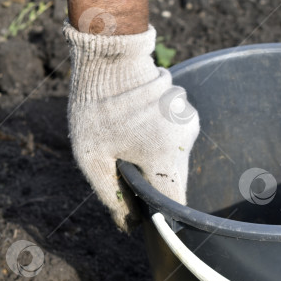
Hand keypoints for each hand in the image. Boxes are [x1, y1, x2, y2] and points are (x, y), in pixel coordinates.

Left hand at [65, 22, 199, 230]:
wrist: (109, 55)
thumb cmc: (96, 107)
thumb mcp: (92, 157)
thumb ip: (110, 194)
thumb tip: (127, 225)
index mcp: (164, 155)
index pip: (175, 202)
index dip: (161, 216)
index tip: (146, 217)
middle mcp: (185, 139)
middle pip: (172, 178)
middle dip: (150, 181)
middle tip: (121, 167)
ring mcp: (188, 121)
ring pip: (173, 155)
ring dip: (152, 157)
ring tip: (125, 139)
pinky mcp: (185, 108)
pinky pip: (174, 136)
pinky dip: (157, 138)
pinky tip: (134, 124)